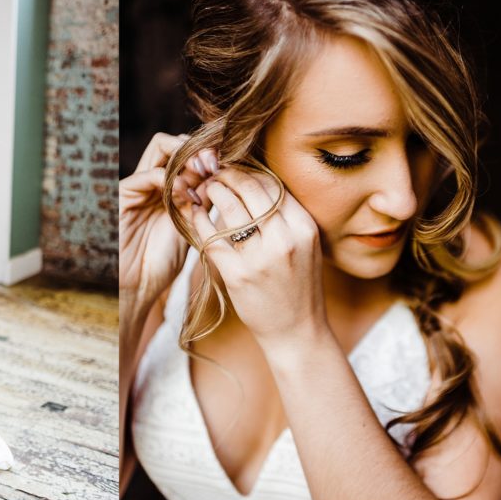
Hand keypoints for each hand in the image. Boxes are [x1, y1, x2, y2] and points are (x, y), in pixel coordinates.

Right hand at [119, 132, 216, 306]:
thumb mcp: (192, 226)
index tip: (230, 162)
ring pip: (161, 147)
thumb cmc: (162, 262)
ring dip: (187, 154)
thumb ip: (204, 201)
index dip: (210, 152)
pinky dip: (172, 179)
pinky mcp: (123, 195)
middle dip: (199, 147)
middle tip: (217, 163)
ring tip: (205, 172)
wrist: (138, 285)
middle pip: (175, 142)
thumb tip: (227, 177)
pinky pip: (148, 174)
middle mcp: (152, 179)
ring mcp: (138, 184)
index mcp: (169, 185)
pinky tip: (189, 196)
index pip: (188, 152)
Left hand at [190, 166, 326, 343]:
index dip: (249, 170)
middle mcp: (285, 239)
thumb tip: (258, 181)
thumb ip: (286, 216)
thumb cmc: (298, 286)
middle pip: (250, 189)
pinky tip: (195, 214)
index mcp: (304, 227)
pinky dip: (200, 221)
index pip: (272, 184)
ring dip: (213, 192)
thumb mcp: (305, 245)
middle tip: (215, 173)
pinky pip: (212, 238)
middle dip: (228, 175)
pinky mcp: (238, 276)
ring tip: (206, 189)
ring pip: (229, 208)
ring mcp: (261, 258)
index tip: (234, 167)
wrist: (297, 332)